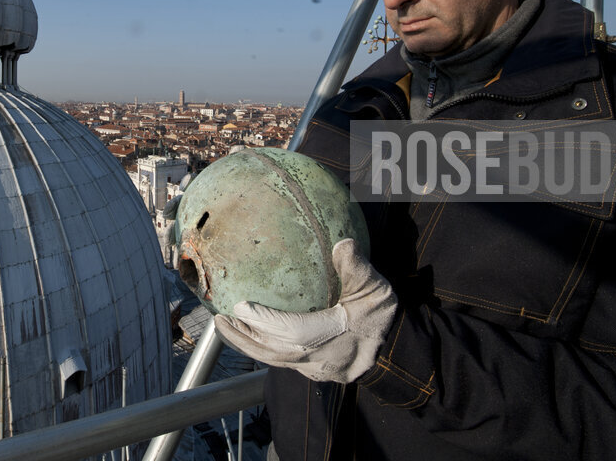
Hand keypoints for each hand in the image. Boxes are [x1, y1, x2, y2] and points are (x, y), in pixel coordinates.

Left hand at [213, 238, 396, 382]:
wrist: (396, 347)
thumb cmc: (381, 315)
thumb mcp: (375, 288)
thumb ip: (356, 267)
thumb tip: (342, 242)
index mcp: (336, 337)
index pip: (294, 333)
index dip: (266, 322)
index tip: (240, 307)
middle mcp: (323, 360)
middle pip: (275, 354)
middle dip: (244, 338)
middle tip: (218, 320)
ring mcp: (318, 370)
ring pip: (275, 362)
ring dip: (247, 344)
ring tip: (224, 327)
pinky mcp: (315, 372)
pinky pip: (282, 362)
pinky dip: (261, 347)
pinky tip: (248, 332)